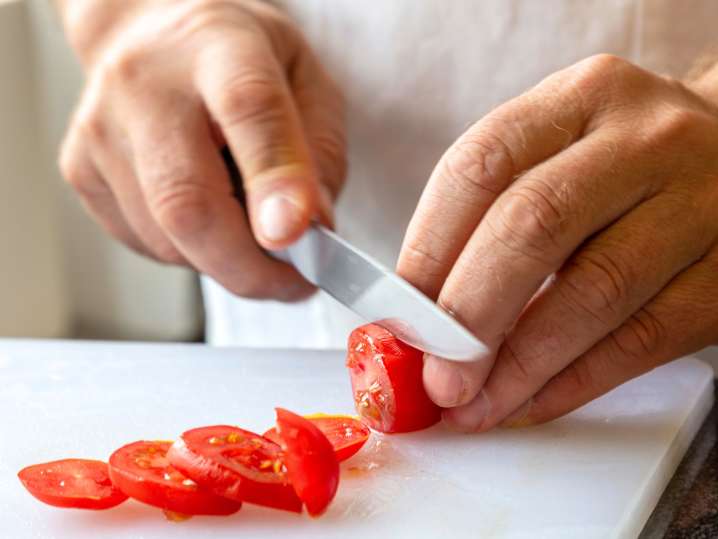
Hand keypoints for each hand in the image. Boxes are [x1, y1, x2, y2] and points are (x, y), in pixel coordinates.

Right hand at [57, 0, 345, 299]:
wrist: (153, 31)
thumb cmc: (239, 62)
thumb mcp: (307, 84)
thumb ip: (317, 156)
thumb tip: (308, 233)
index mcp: (221, 49)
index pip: (248, 112)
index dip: (273, 182)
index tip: (294, 236)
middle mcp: (147, 85)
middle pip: (187, 200)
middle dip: (247, 267)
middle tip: (291, 281)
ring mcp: (102, 128)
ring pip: (166, 239)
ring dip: (222, 258)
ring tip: (247, 224)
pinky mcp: (79, 168)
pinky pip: (144, 245)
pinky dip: (188, 251)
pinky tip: (204, 212)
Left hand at [397, 54, 717, 430]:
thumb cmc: (622, 165)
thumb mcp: (561, 150)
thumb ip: (492, 212)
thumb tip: (421, 311)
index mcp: (581, 98)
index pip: (480, 167)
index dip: (427, 249)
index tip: (400, 314)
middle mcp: (643, 142)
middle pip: (532, 226)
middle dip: (468, 313)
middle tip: (435, 374)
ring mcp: (699, 205)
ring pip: (592, 292)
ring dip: (518, 364)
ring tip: (473, 404)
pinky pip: (641, 340)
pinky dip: (572, 382)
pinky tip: (528, 402)